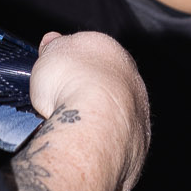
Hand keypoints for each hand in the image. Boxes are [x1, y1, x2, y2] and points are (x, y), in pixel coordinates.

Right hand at [31, 29, 149, 190]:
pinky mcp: (139, 144)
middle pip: (104, 86)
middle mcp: (133, 80)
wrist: (95, 125)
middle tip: (58, 108)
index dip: (69, 67)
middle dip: (84, 96)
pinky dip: (101, 146)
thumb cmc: (71, 84)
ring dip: (95, 123)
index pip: (90, 55)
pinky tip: (84, 150)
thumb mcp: (50, 54)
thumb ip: (54, 47)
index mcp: (112, 51)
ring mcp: (139, 113)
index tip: (54, 79)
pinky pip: (116, 143)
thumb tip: (53, 40)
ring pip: (113, 116)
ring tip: (68, 132)